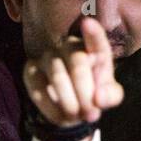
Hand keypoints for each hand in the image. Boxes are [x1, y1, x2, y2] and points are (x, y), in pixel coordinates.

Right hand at [22, 16, 124, 131]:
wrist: (71, 108)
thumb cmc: (94, 95)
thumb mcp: (108, 97)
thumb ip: (110, 96)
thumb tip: (98, 98)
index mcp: (94, 50)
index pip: (95, 40)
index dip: (92, 33)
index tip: (88, 23)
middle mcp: (69, 47)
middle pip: (78, 63)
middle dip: (86, 93)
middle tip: (91, 114)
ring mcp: (48, 56)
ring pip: (58, 77)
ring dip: (71, 104)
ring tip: (78, 116)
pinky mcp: (30, 70)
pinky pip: (39, 89)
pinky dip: (53, 109)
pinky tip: (62, 117)